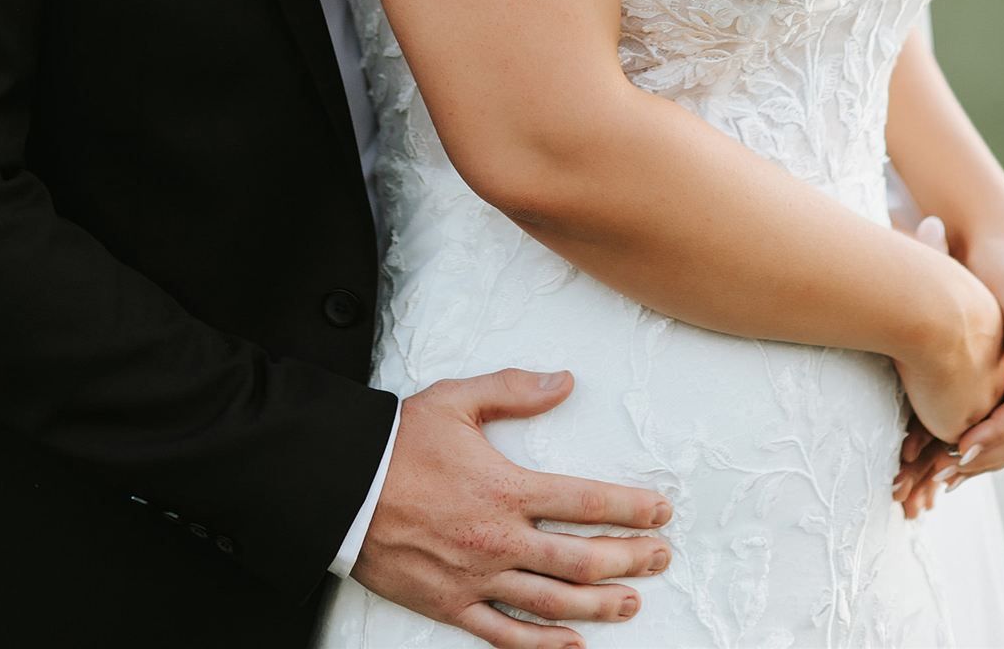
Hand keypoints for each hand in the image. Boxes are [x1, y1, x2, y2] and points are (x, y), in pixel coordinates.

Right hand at [353, 368, 672, 648]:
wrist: (343, 488)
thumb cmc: (398, 443)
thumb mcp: (457, 400)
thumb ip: (514, 389)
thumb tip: (563, 381)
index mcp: (505, 487)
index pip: (584, 501)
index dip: (629, 508)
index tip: (660, 511)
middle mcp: (499, 537)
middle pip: (581, 558)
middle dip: (629, 558)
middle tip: (659, 557)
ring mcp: (476, 578)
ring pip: (553, 602)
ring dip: (599, 605)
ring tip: (631, 602)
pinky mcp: (451, 605)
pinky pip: (505, 635)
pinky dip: (542, 645)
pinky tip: (571, 645)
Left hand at [893, 219, 1003, 511]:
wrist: (994, 241)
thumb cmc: (998, 259)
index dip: (995, 432)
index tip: (959, 446)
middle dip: (983, 457)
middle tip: (943, 475)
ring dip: (977, 461)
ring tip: (938, 477)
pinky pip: (995, 426)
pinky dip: (972, 445)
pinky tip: (940, 456)